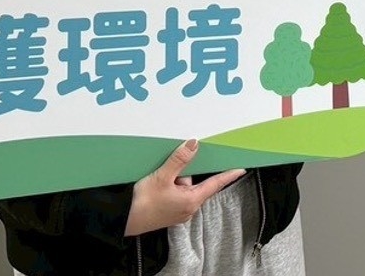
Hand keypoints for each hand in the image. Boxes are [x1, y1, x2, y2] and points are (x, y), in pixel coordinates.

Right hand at [124, 139, 243, 236]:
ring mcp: (179, 212)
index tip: (241, 169)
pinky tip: (156, 187)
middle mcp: (189, 208)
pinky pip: (175, 195)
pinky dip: (169, 188)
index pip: (215, 183)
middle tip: (168, 173)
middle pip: (195, 183)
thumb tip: (194, 145)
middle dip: (183, 174)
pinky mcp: (169, 213)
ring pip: (183, 188)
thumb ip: (179, 160)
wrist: (123, 221)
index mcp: (192, 200)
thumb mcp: (162, 176)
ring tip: (157, 181)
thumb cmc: (142, 203)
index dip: (228, 175)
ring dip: (174, 180)